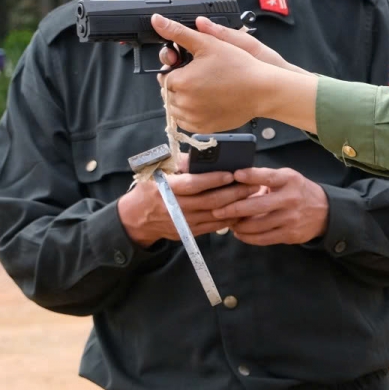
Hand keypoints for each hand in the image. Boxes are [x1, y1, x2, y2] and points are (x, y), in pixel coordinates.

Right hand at [116, 168, 249, 246]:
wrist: (136, 217)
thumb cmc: (150, 187)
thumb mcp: (158, 170)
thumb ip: (179, 162)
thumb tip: (204, 156)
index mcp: (165, 188)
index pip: (193, 184)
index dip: (213, 180)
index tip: (232, 174)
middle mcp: (174, 207)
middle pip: (209, 201)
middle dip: (234, 193)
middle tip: (252, 185)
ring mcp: (182, 222)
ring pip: (215, 216)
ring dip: (236, 207)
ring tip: (252, 196)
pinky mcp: (187, 232)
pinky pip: (213, 227)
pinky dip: (229, 219)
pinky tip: (241, 211)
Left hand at [154, 15, 318, 132]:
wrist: (263, 91)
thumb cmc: (239, 66)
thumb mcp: (208, 43)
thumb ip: (178, 32)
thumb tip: (156, 20)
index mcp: (181, 81)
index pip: (165, 75)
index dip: (176, 69)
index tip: (192, 67)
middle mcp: (183, 103)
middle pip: (169, 92)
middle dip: (179, 84)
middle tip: (200, 77)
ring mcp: (193, 118)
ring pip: (176, 108)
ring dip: (184, 99)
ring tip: (205, 89)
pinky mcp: (203, 128)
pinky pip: (187, 122)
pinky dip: (192, 113)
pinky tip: (207, 102)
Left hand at [205, 166, 330, 244]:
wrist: (324, 211)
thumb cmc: (297, 191)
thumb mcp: (286, 177)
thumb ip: (264, 177)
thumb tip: (234, 177)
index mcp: (289, 180)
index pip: (267, 177)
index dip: (250, 176)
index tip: (234, 175)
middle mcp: (290, 199)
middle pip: (256, 206)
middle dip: (232, 209)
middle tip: (216, 210)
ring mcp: (290, 219)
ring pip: (256, 226)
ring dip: (238, 225)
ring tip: (227, 222)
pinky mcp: (290, 234)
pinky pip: (263, 239)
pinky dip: (247, 237)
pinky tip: (239, 233)